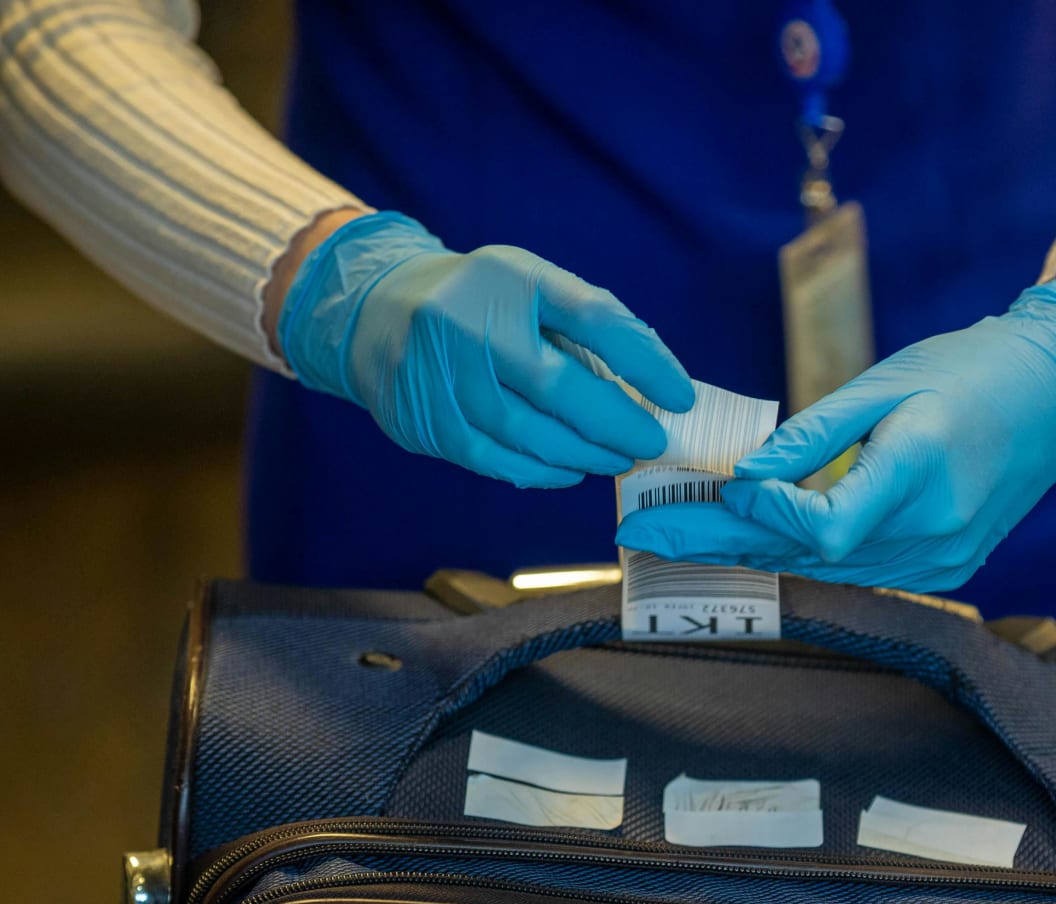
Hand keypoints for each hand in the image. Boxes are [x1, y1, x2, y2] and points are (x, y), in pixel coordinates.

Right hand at [277, 211, 692, 486]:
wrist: (373, 310)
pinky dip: (542, 472)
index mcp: (510, 277)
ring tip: (617, 458)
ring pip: (528, 433)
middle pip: (558, 387)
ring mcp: (440, 375)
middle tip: (651, 442)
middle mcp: (469, 322)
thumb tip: (658, 381)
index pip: (592, 317)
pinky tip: (570, 470)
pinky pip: (495, 459)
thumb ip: (589, 324)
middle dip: (617, 424)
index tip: (681, 397)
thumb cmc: (480, 302)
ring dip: (584, 454)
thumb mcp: (531, 286)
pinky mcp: (425, 421)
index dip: (644, 361)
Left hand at [615, 276, 1055, 590]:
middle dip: (721, 540)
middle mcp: (933, 530)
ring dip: (754, 551)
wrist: (1055, 398)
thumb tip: (743, 475)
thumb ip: (813, 437)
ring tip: (680, 535)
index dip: (763, 516)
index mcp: (920, 472)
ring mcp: (942, 559)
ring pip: (826, 570)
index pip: (824, 528)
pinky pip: (857, 569)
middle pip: (809, 556)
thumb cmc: (968, 371)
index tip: (715, 489)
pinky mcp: (944, 567)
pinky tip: (751, 539)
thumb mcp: (884, 385)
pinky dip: (803, 553)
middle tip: (642, 532)